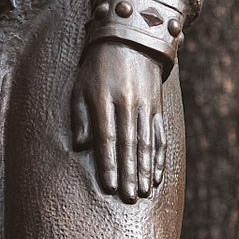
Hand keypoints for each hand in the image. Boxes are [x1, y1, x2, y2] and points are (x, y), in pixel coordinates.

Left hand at [70, 38, 168, 200]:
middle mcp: (127, 104)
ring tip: (143, 192)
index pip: (107, 138)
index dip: (109, 163)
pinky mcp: (156, 107)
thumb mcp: (80, 87)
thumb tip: (82, 146)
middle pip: (128, 145)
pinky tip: (155, 175)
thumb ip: (79, 118)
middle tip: (129, 198)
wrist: (131, 40)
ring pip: (146, 143)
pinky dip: (158, 157)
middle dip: (128, 173)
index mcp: (104, 101)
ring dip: (144, 170)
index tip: (109, 186)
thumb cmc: (97, 69)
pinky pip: (159, 136)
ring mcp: (145, 106)